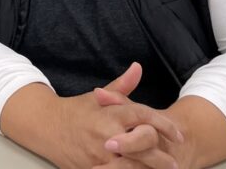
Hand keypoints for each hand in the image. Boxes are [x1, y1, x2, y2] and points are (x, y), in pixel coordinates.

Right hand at [51, 65, 181, 168]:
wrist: (47, 126)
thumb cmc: (76, 111)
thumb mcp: (98, 97)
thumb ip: (122, 85)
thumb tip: (138, 67)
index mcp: (110, 114)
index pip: (143, 116)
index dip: (164, 125)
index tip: (178, 135)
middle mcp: (107, 134)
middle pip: (142, 146)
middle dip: (161, 157)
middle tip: (175, 163)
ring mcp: (99, 155)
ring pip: (131, 166)